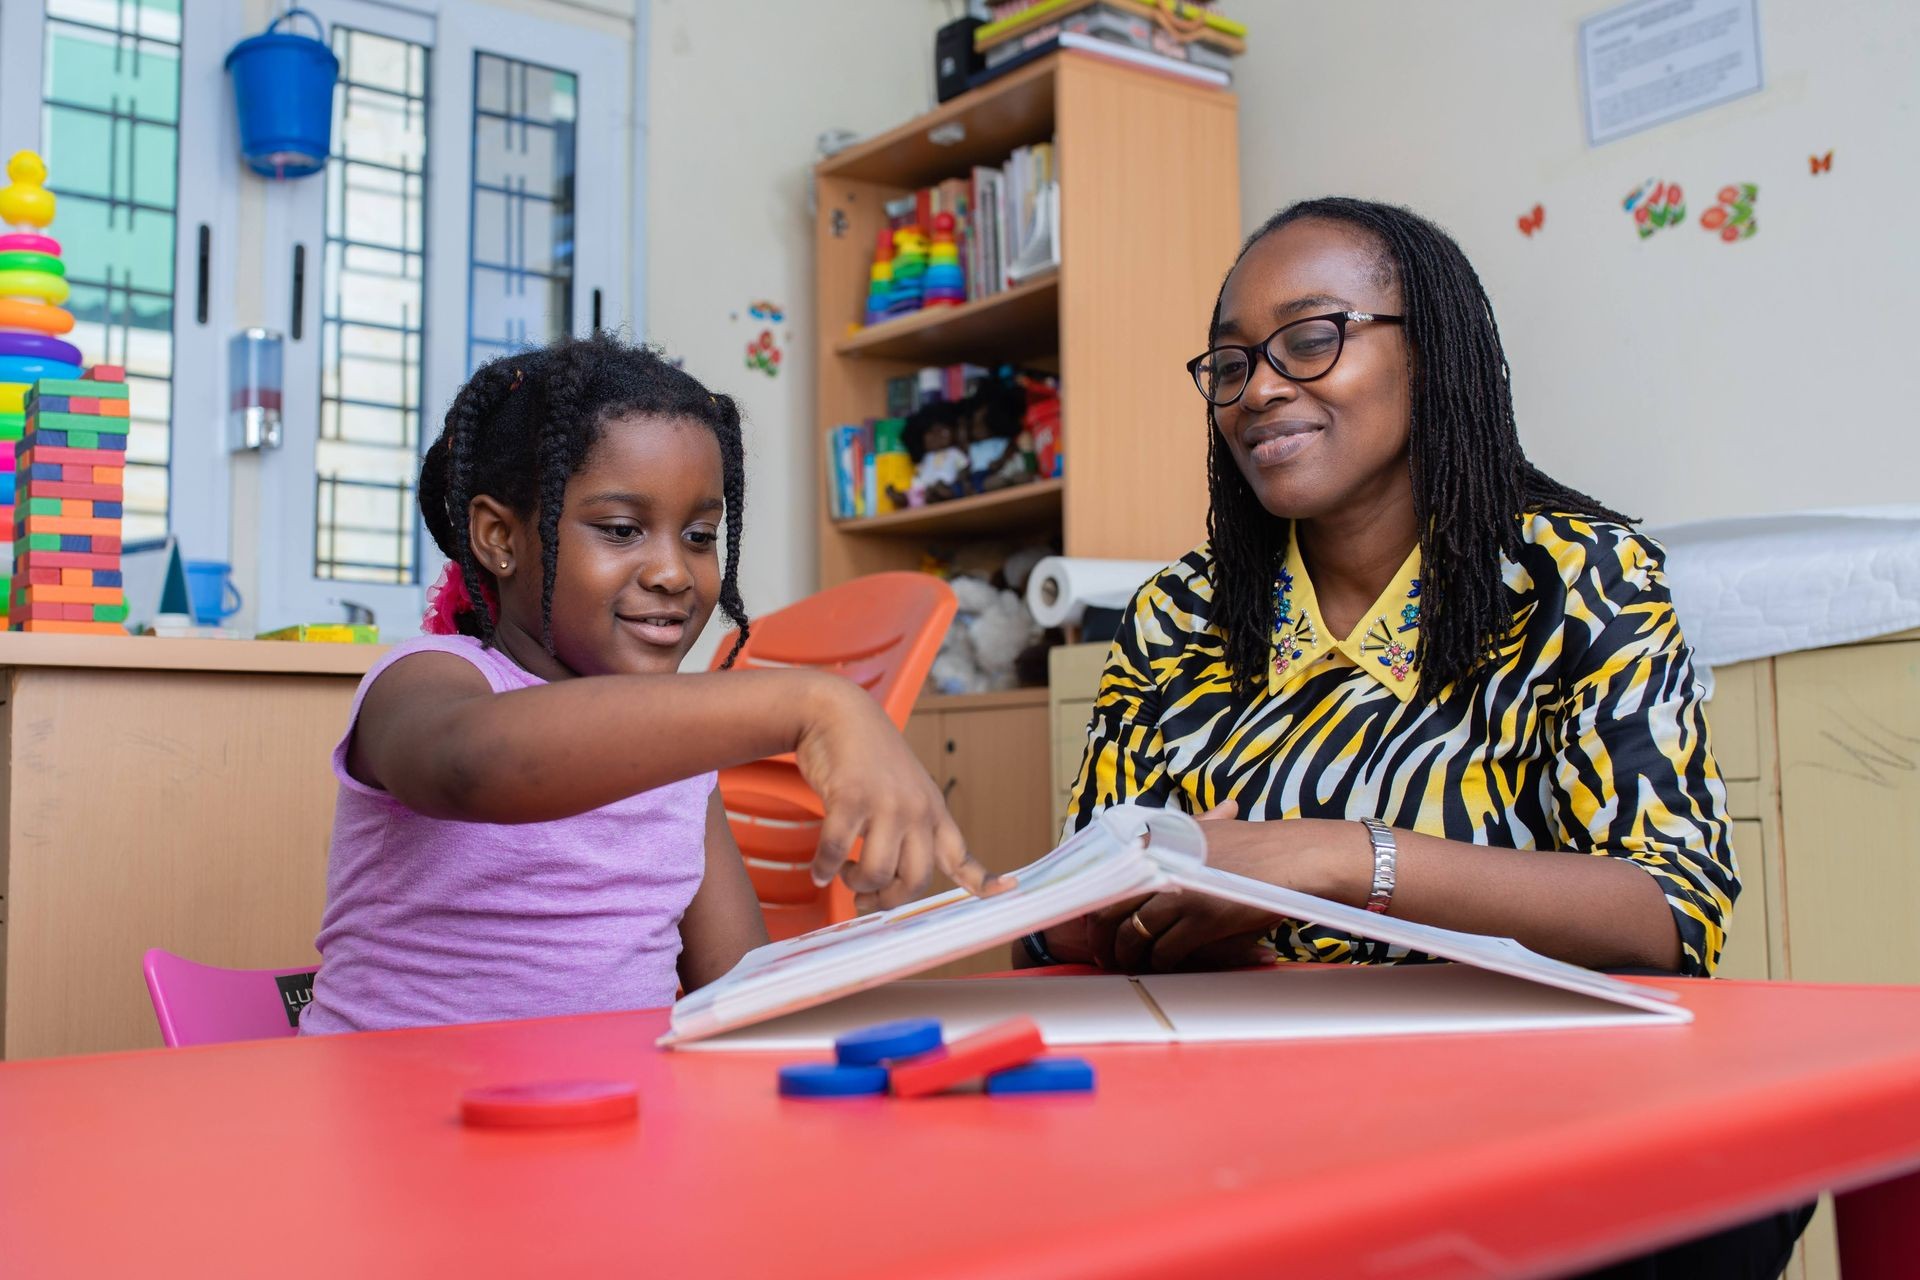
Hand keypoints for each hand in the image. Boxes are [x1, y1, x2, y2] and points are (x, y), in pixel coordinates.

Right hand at [792, 676, 1008, 910]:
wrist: (838, 713)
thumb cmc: (868, 757)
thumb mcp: (906, 790)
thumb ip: (909, 830)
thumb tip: (891, 882)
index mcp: (933, 812)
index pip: (962, 855)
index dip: (984, 880)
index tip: (1007, 890)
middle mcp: (916, 810)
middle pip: (916, 880)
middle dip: (889, 900)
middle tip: (867, 901)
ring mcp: (886, 803)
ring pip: (878, 873)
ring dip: (856, 883)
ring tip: (844, 873)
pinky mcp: (851, 797)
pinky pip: (837, 851)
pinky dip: (824, 867)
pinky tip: (819, 869)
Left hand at [1083, 802, 1282, 973]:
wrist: (1291, 856)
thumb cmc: (1251, 846)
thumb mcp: (1204, 831)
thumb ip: (1171, 840)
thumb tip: (1142, 849)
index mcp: (1157, 842)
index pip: (1106, 877)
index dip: (1093, 906)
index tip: (1092, 923)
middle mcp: (1161, 865)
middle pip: (1110, 909)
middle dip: (1101, 939)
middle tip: (1102, 955)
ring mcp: (1180, 893)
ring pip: (1134, 935)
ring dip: (1127, 955)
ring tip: (1127, 964)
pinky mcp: (1201, 919)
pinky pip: (1165, 951)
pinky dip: (1158, 963)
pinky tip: (1161, 965)